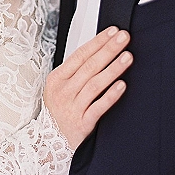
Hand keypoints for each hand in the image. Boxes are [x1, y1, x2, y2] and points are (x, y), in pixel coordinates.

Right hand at [43, 26, 131, 149]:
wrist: (47, 143)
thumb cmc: (58, 111)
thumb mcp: (59, 87)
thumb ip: (75, 71)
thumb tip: (99, 50)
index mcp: (57, 78)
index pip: (80, 54)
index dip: (98, 41)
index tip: (113, 32)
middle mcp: (64, 91)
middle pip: (89, 66)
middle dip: (108, 49)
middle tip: (124, 38)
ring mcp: (72, 107)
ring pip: (95, 84)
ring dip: (112, 69)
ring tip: (127, 57)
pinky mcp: (82, 123)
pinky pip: (98, 107)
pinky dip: (110, 96)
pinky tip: (122, 86)